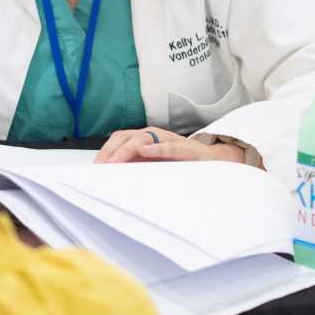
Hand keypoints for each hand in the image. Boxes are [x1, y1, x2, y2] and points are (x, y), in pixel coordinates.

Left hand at [94, 127, 245, 163]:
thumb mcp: (157, 166)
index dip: (106, 150)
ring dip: (127, 150)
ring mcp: (171, 140)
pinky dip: (157, 149)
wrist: (218, 162)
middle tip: (102, 167)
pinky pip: (170, 147)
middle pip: (127, 136)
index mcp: (147, 139)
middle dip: (112, 151)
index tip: (96, 166)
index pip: (120, 138)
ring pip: (144, 139)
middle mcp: (156, 136)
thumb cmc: (184, 165)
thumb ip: (138, 168)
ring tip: (115, 162)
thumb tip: (113, 178)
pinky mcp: (188, 149)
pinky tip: (145, 152)